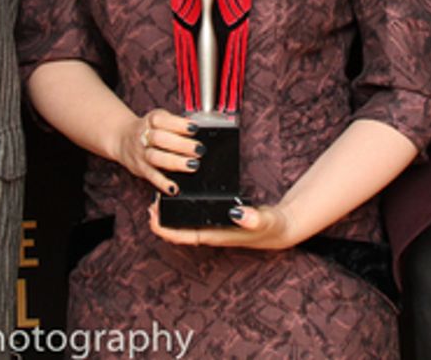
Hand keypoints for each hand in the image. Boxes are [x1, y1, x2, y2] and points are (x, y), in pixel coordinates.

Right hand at [114, 108, 200, 195]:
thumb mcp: (159, 118)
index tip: (194, 129)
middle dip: (182, 144)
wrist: (122, 138)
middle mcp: (143, 136)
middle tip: (199, 149)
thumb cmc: (148, 129)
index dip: (179, 124)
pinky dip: (163, 184)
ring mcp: (141, 153)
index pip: (162, 120)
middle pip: (160, 139)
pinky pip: (151, 176)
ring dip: (176, 162)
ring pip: (156, 158)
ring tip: (193, 165)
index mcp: (151, 120)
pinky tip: (174, 188)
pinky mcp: (141, 169)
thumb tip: (194, 127)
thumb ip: (175, 123)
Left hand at [148, 198, 298, 250]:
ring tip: (160, 195)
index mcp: (216, 236)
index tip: (152, 219)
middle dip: (162, 219)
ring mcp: (214, 225)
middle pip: (180, 229)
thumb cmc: (271, 227)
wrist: (280, 228)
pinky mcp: (218, 217)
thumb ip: (253, 218)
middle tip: (151, 201)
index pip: (185, 236)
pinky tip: (181, 193)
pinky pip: (195, 214)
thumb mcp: (264, 221)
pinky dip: (185, 205)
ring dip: (172, 212)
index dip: (166, 230)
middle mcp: (211, 232)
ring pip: (186, 221)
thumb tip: (237, 213)